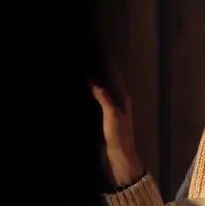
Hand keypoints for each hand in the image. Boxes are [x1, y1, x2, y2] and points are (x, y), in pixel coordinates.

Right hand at [89, 58, 142, 186]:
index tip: (98, 46)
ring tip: (82, 68)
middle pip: (107, 80)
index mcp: (122, 98)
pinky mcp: (103, 119)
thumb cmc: (119, 137)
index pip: (113, 74)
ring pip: (101, 90)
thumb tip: (93, 81)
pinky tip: (82, 91)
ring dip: (94, 80)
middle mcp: (118, 101)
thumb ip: (104, 98)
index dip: (106, 61)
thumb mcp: (112, 116)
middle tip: (86, 53)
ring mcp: (111, 110)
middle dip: (99, 67)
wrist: (119, 159)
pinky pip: (96, 101)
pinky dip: (90, 93)